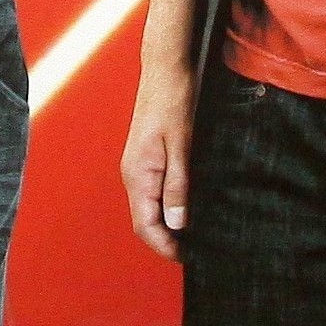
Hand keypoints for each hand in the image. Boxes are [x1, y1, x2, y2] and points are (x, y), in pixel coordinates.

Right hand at [123, 52, 196, 260]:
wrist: (165, 68)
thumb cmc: (173, 100)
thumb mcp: (182, 146)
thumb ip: (177, 186)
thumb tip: (176, 223)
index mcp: (138, 174)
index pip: (145, 226)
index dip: (164, 247)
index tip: (186, 258)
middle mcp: (132, 174)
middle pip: (143, 221)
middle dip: (164, 241)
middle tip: (194, 251)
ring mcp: (137, 165)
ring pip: (147, 208)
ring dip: (165, 226)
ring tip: (192, 235)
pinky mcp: (144, 157)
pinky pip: (151, 192)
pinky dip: (165, 207)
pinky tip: (184, 207)